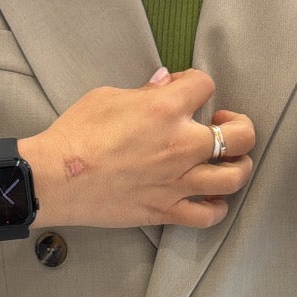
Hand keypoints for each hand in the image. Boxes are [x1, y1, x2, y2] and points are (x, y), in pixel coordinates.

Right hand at [11, 67, 254, 230]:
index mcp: (165, 109)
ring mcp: (177, 182)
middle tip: (222, 126)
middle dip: (240, 127)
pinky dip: (215, 207)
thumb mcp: (107, 97)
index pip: (206, 84)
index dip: (197, 83)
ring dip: (238, 166)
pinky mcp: (166, 211)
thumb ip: (145, 91)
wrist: (54, 178)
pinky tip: (207, 197)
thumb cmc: (75, 133)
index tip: (185, 90)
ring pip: (235, 177)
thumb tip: (166, 82)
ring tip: (225, 162)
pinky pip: (209, 215)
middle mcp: (181, 145)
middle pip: (241, 136)